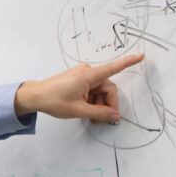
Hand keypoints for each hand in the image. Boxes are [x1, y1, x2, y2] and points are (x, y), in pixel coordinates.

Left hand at [14, 53, 143, 122]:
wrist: (33, 96)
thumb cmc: (53, 101)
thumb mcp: (78, 110)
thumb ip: (99, 113)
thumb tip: (115, 116)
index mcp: (88, 75)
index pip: (113, 68)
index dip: (128, 62)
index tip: (141, 55)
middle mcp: (87, 72)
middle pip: (107, 89)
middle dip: (107, 104)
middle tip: (104, 121)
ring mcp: (82, 76)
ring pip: (100, 92)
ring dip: (99, 105)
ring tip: (92, 119)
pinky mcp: (78, 80)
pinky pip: (92, 90)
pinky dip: (92, 102)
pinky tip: (87, 113)